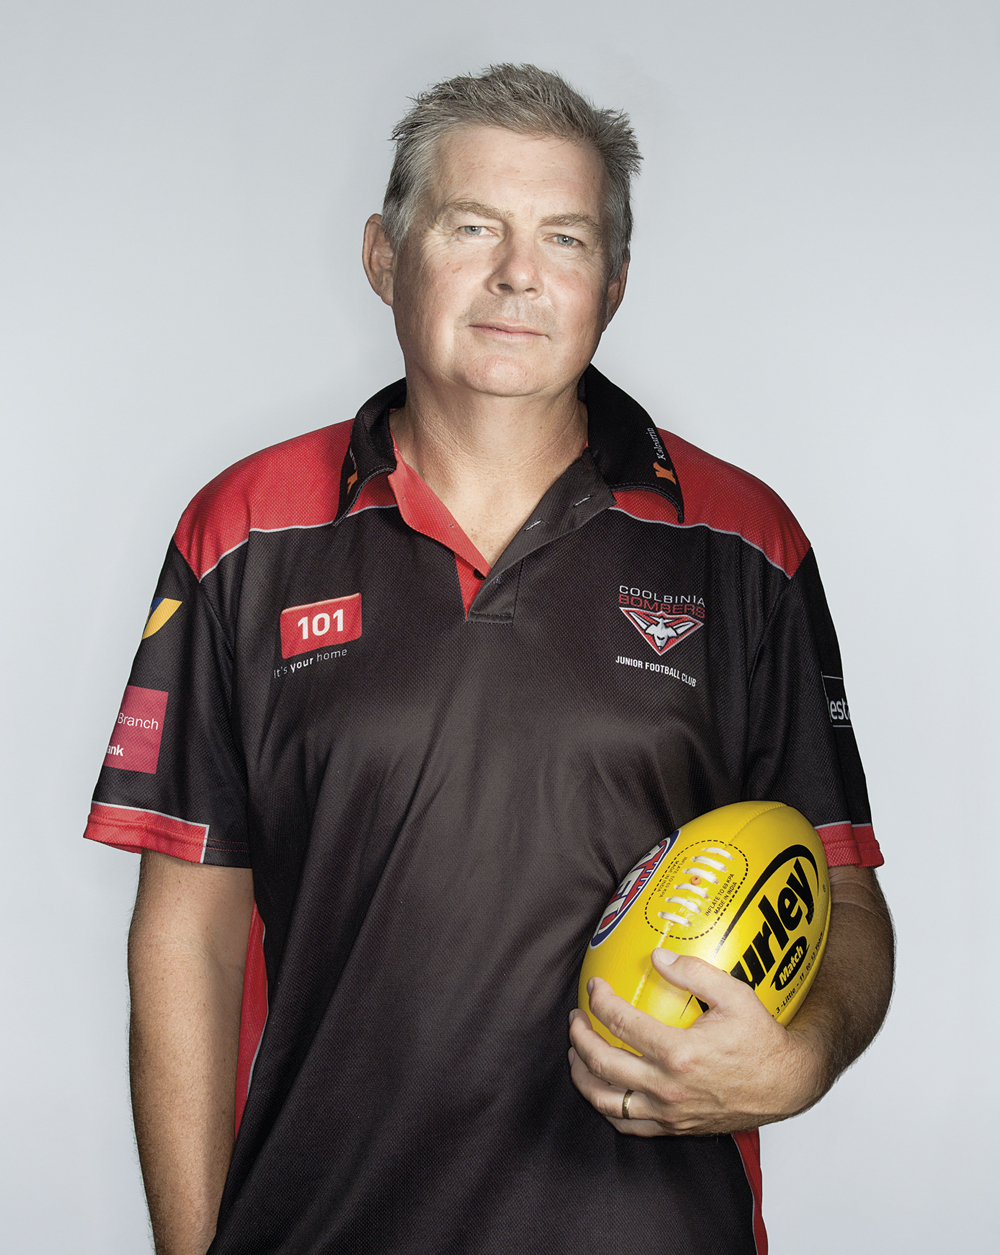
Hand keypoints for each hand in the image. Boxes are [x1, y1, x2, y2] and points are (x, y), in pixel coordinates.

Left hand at [567, 948, 826, 1135]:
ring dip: (583, 1075)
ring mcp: (669, 1113)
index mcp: (680, 1053)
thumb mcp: (736, 995)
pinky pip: (628, 1125)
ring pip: (607, 1101)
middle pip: (603, 1064)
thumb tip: (657, 957)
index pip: (622, 1024)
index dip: (600, 1001)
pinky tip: (602, 1087)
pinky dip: (607, 1107)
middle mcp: (668, 1088)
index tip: (595, 985)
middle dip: (580, 1038)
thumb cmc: (761, 1039)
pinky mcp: (674, 1128)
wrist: (786, 1085)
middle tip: (576, 1018)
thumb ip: (695, 972)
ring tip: (576, 1052)